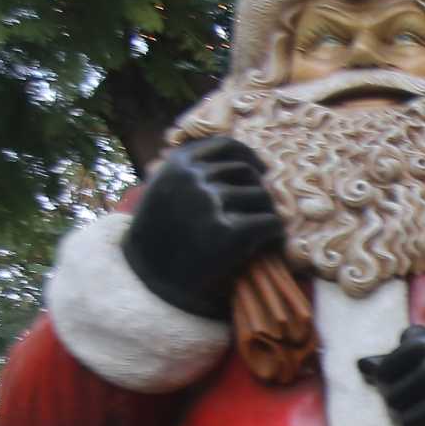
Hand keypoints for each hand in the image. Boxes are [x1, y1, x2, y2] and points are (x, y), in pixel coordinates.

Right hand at [123, 137, 284, 317]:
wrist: (149, 280)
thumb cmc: (160, 237)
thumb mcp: (165, 190)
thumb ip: (191, 172)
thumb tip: (240, 161)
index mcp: (179, 164)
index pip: (227, 145)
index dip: (249, 157)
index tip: (260, 170)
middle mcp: (195, 177)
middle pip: (249, 173)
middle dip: (257, 192)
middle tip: (258, 214)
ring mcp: (212, 202)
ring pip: (262, 197)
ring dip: (265, 214)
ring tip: (260, 233)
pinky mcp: (230, 231)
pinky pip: (270, 223)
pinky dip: (275, 234)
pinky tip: (269, 244)